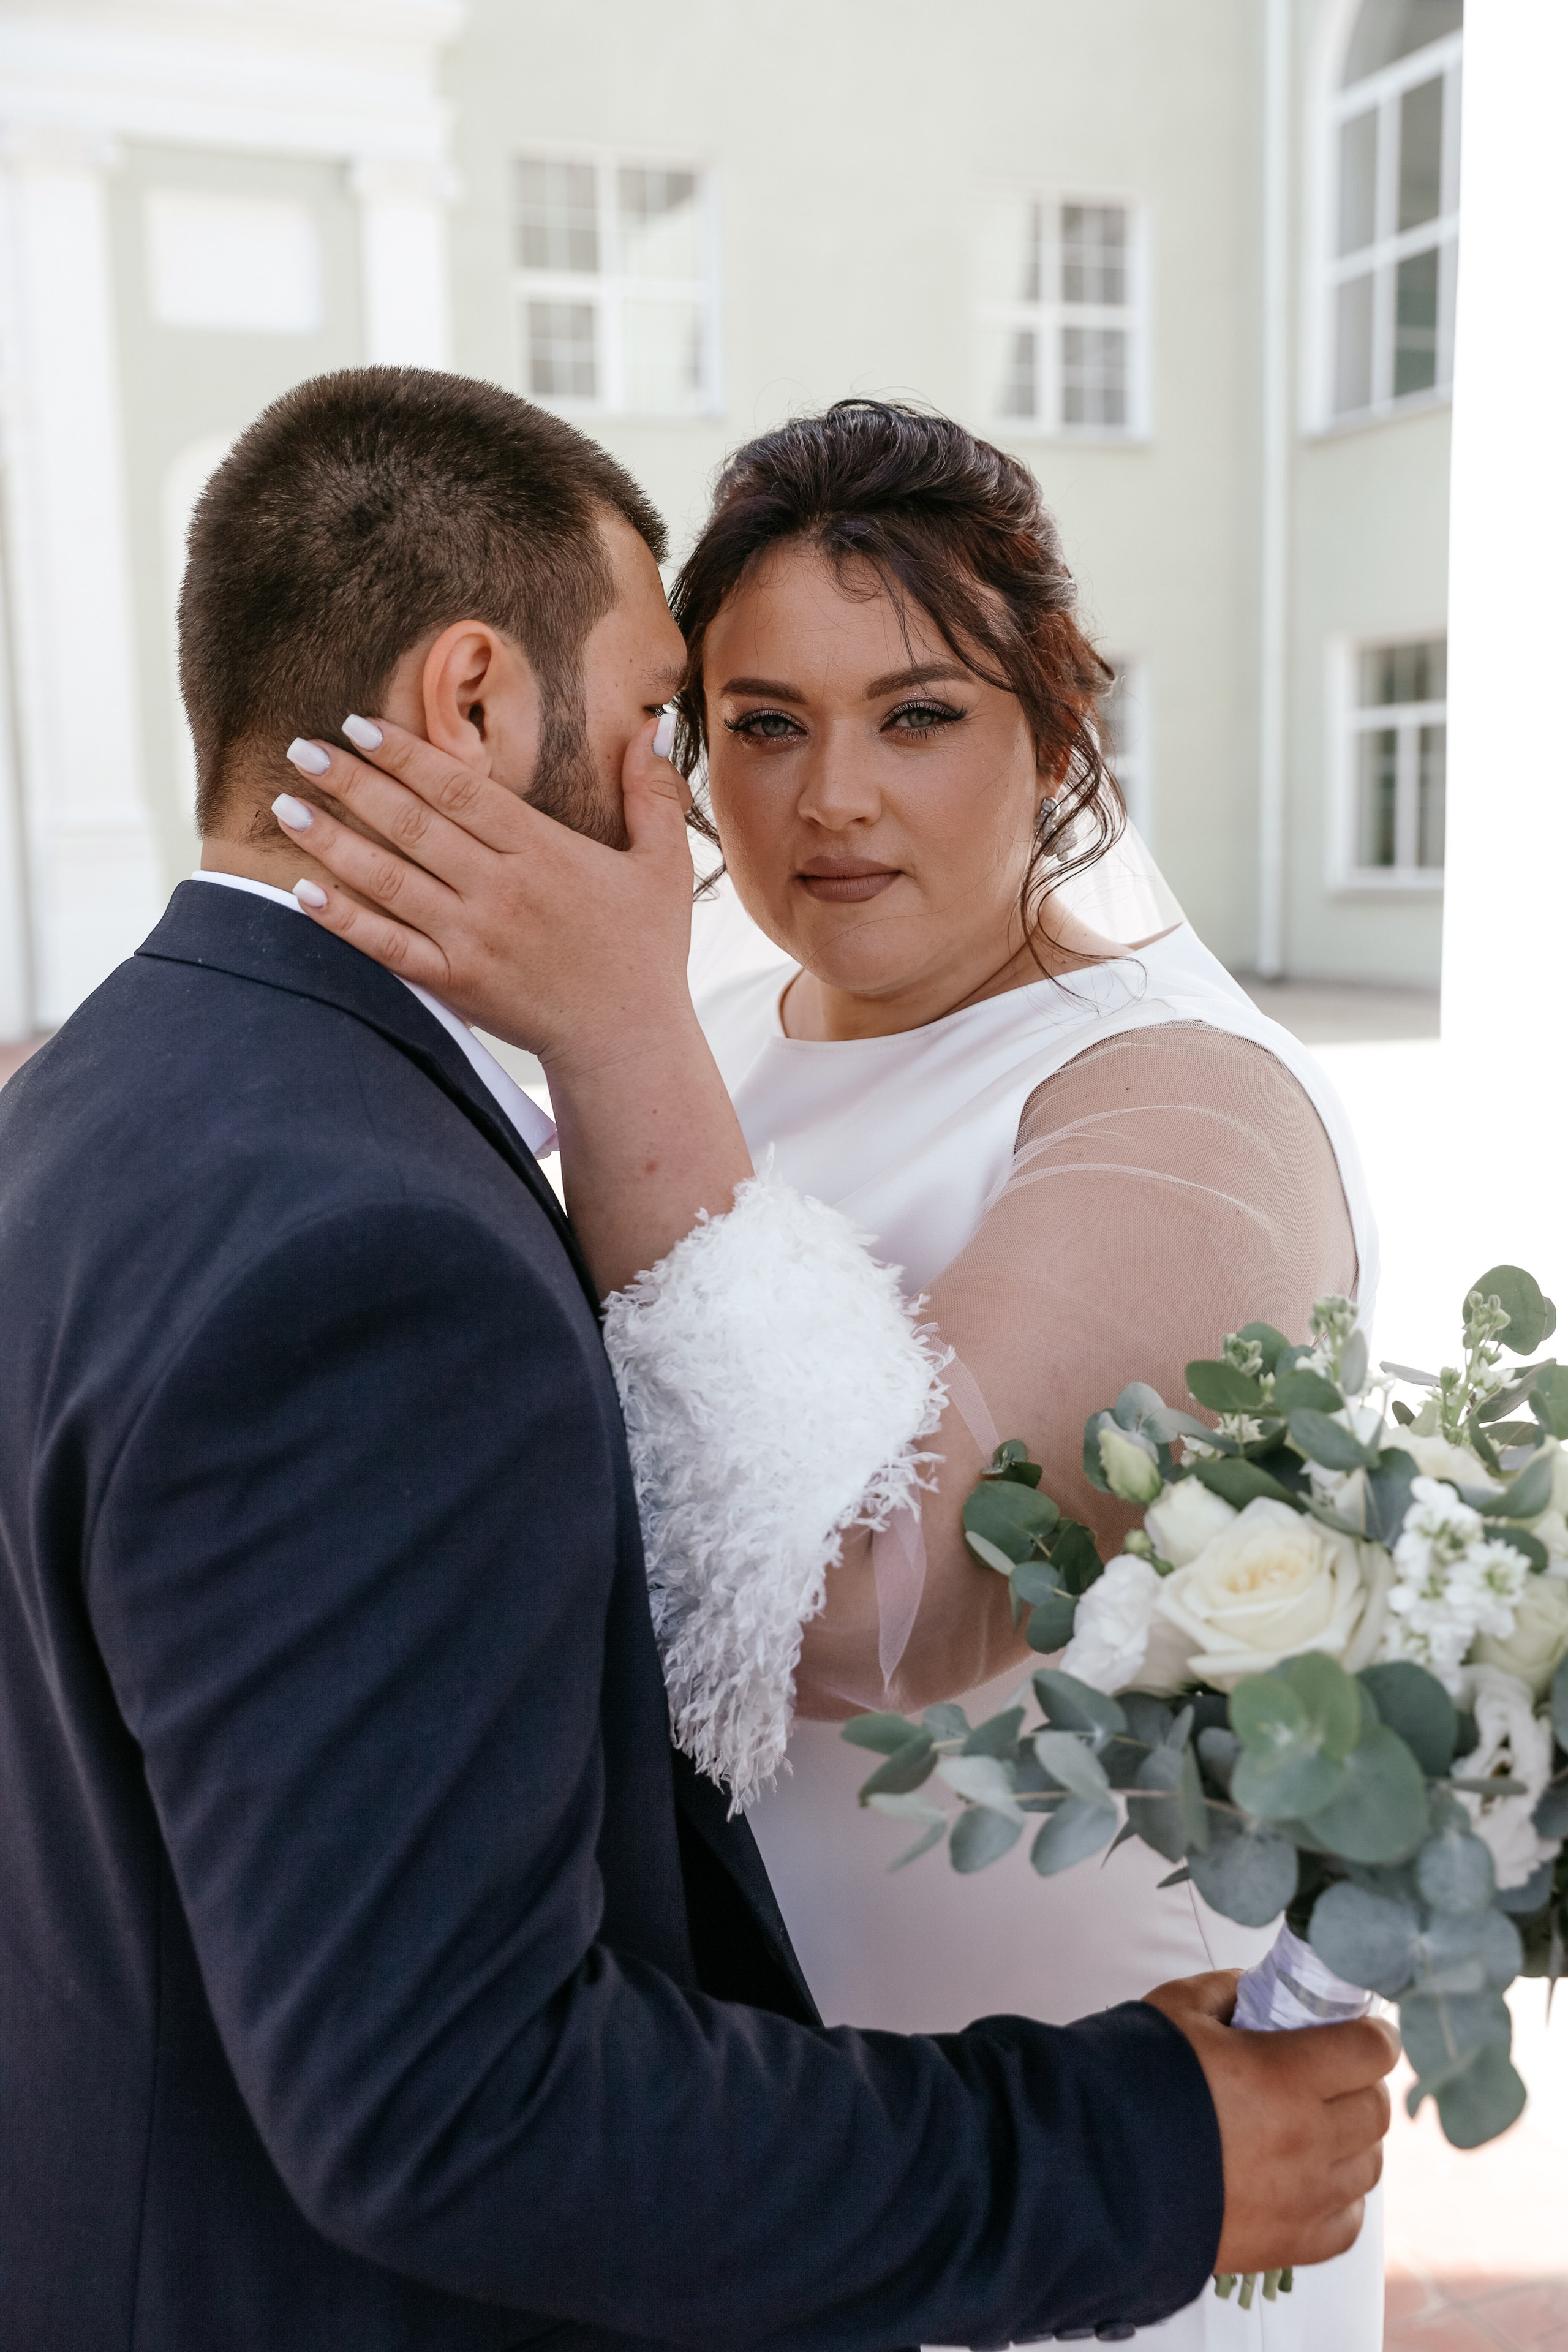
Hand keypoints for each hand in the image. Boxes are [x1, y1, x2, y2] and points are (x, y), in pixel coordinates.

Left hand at [276, 712, 750, 1294]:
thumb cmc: (646, 951)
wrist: (627, 1043)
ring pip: (389, 880)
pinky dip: (343, 920)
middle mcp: (501, 891)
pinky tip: (303, 892)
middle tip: (301, 749)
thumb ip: (652, 792)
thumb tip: (653, 722)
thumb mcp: (664, 865)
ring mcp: (473, 939)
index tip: (359, 725)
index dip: (406, 755)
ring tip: (286, 806)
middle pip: (413, 825)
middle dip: (352, 783)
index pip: (461, 791)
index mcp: (545, 853)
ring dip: (332, 841)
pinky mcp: (455, 983)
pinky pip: (387, 946)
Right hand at [1144, 1969, 1397, 2276]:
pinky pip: (1348, 2221)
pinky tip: (1309, 2176)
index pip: (1372, 2050)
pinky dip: (1339, 2196)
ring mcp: (1303, 2198)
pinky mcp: (1288, 2244)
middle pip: (1376, 2108)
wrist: (1093, 2169)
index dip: (1374, 2033)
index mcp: (1285, 2076)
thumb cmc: (1133, 2084)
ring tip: (1316, 2124)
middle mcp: (1307, 2140)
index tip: (1363, 2029)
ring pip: (1369, 2165)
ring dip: (1353, 2139)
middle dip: (1361, 2083)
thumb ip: (1229, 1991)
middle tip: (1333, 2072)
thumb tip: (1257, 1990)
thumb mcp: (1178, 2009)